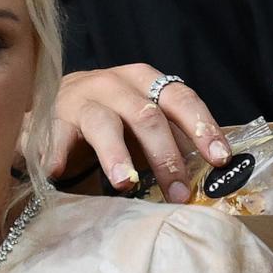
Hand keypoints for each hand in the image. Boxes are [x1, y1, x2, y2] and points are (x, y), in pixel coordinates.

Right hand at [48, 65, 229, 202]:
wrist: (55, 108)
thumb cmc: (109, 120)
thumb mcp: (142, 122)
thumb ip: (172, 137)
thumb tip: (214, 169)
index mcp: (146, 81)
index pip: (181, 99)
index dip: (202, 129)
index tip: (220, 160)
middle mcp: (115, 84)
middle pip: (146, 116)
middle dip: (165, 156)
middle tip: (177, 192)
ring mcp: (82, 99)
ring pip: (104, 124)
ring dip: (115, 156)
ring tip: (123, 184)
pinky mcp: (52, 118)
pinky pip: (57, 136)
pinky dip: (57, 153)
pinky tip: (57, 171)